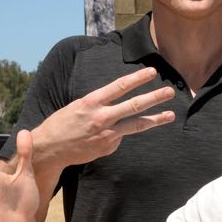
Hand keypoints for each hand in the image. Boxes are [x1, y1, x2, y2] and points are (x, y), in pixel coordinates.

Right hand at [31, 67, 175, 174]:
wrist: (50, 148)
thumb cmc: (63, 123)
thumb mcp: (78, 106)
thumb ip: (100, 103)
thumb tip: (119, 104)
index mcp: (91, 102)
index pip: (119, 86)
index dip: (137, 78)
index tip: (152, 72)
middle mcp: (101, 117)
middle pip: (134, 105)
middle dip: (155, 97)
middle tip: (170, 92)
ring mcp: (107, 134)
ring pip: (136, 124)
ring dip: (156, 119)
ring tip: (171, 114)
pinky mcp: (108, 147)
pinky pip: (121, 137)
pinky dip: (121, 134)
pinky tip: (110, 136)